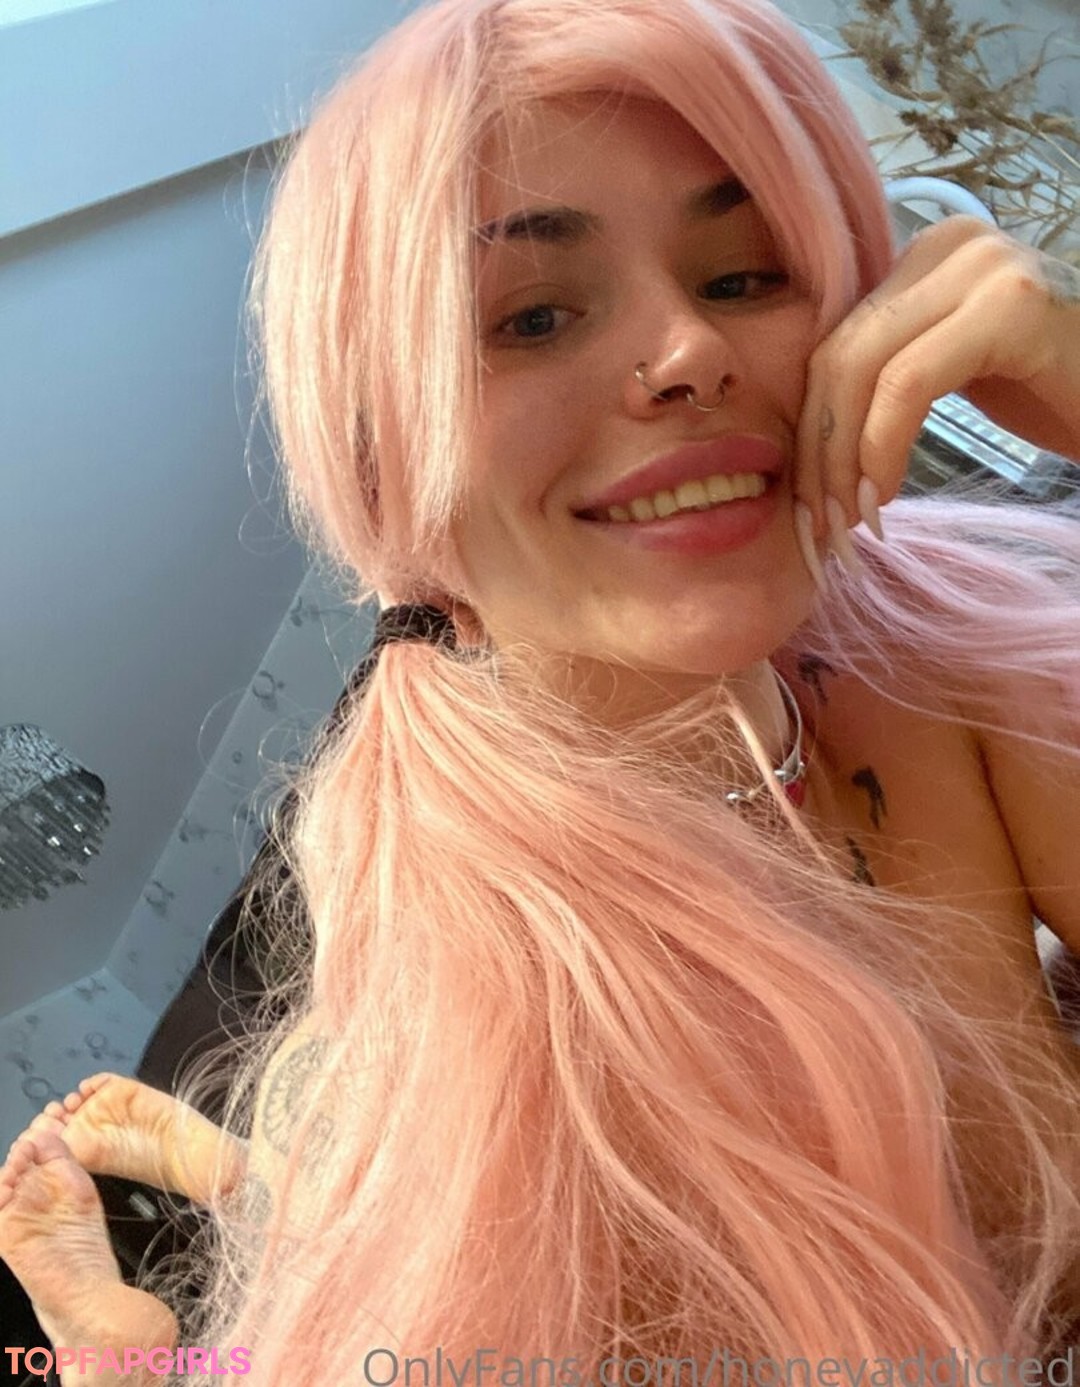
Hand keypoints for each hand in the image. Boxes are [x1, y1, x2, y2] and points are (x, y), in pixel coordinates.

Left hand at [792, 216, 1079, 576]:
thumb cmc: (1059, 391)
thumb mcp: (956, 370)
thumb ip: (888, 375)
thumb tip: (807, 441)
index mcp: (925, 255)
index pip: (831, 344)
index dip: (806, 432)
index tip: (805, 508)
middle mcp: (947, 245)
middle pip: (836, 356)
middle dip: (816, 454)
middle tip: (817, 529)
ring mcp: (980, 269)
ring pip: (860, 369)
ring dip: (841, 462)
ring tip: (848, 524)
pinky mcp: (1008, 308)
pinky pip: (908, 384)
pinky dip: (881, 448)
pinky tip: (885, 498)